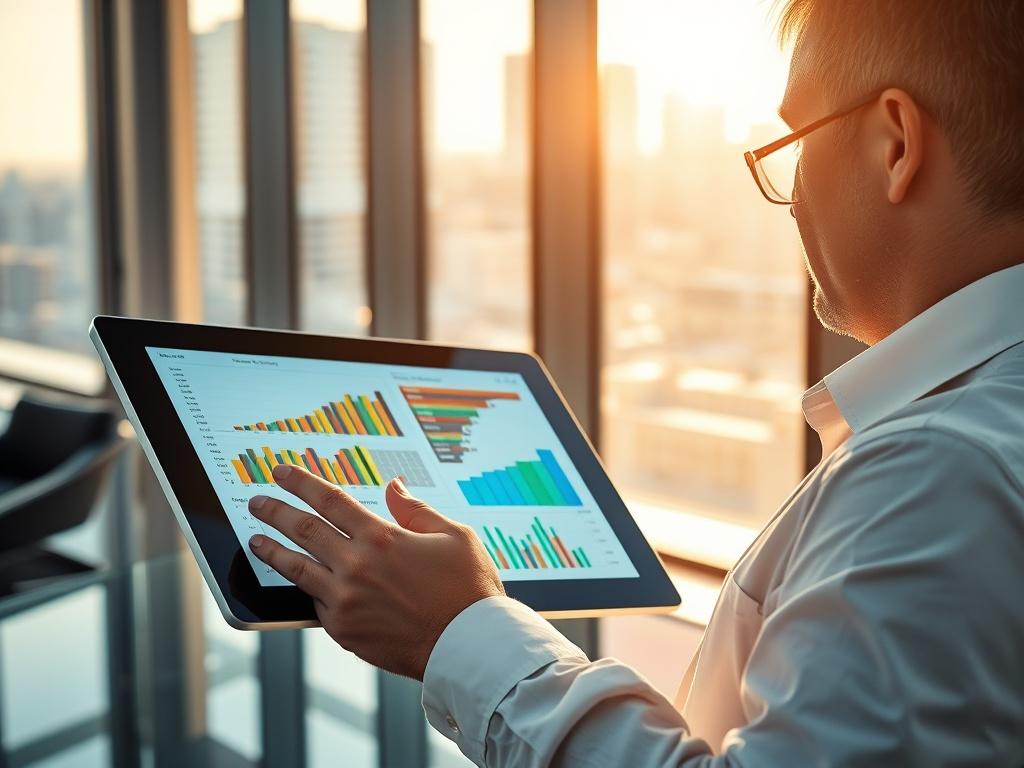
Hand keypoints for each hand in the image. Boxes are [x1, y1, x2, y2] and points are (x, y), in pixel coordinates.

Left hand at [246, 463, 504, 679]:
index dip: (302, 483)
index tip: (281, 472)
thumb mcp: (453, 535)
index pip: (329, 501)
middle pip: (303, 529)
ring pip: (296, 568)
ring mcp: (345, 600)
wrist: (469, 647)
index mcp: (381, 537)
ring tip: (254, 540)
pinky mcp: (344, 630)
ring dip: (271, 550)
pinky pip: (315, 603)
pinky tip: (297, 580)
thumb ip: (415, 510)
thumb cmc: (468, 589)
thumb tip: (393, 487)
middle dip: (274, 511)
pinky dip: (304, 588)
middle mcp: (356, 566)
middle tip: (256, 501)